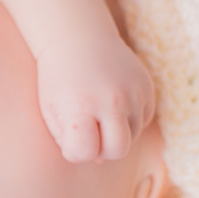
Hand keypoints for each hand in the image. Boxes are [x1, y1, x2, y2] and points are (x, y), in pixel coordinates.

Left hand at [36, 34, 155, 162]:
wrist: (78, 38)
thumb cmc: (58, 79)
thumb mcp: (50, 109)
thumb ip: (67, 139)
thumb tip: (98, 160)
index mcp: (80, 108)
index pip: (86, 153)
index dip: (77, 151)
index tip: (70, 137)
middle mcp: (111, 102)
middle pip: (117, 151)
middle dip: (102, 149)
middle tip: (88, 131)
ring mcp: (133, 94)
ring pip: (132, 137)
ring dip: (115, 132)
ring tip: (97, 111)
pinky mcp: (147, 88)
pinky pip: (142, 120)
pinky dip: (128, 119)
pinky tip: (111, 102)